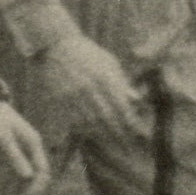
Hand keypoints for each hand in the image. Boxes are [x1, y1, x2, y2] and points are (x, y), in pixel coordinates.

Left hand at [0, 96, 51, 189]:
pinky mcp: (14, 147)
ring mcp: (24, 146)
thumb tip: (28, 176)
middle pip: (38, 173)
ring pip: (29, 171)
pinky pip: (19, 166)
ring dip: (21, 185)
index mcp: (33, 143)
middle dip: (29, 189)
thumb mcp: (2, 138)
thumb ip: (15, 156)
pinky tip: (1, 184)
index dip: (36, 187)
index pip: (43, 171)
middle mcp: (32, 146)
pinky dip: (13, 177)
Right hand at [34, 34, 144, 148]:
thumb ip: (122, 83)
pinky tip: (94, 139)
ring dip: (104, 138)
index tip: (140, 135)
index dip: (132, 123)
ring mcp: (74, 96)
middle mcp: (90, 89)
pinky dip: (86, 133)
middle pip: (108, 119)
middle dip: (120, 136)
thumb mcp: (110, 63)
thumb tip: (137, 100)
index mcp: (105, 78)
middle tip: (130, 148)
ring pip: (92, 124)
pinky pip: (75, 121)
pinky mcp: (61, 101)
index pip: (122, 106)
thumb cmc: (87, 53)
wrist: (55, 46)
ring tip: (115, 148)